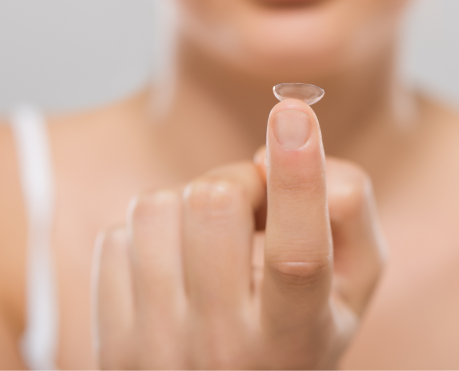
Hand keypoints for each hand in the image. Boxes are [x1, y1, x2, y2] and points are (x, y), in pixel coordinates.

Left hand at [93, 99, 386, 369]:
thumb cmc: (297, 334)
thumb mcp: (351, 287)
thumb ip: (348, 212)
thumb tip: (279, 151)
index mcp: (296, 338)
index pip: (298, 254)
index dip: (298, 178)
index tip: (294, 112)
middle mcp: (223, 348)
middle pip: (215, 203)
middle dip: (240, 182)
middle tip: (255, 210)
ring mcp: (156, 347)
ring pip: (159, 206)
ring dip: (192, 205)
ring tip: (213, 244)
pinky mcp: (108, 337)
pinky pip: (119, 235)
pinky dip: (154, 236)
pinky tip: (175, 270)